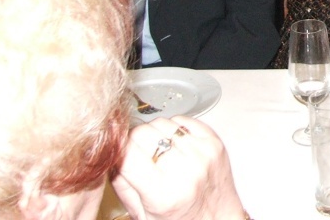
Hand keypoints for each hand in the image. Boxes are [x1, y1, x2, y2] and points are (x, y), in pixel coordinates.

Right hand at [112, 116, 246, 219]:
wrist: (217, 219)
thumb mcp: (141, 214)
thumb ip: (121, 182)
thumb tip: (111, 149)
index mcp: (162, 194)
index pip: (127, 150)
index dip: (119, 150)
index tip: (120, 155)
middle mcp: (185, 170)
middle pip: (143, 132)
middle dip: (135, 142)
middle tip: (140, 156)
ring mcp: (202, 153)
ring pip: (162, 123)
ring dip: (155, 134)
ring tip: (159, 154)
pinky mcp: (214, 142)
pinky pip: (183, 120)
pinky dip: (174, 129)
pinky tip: (175, 147)